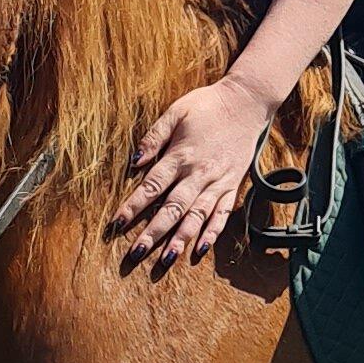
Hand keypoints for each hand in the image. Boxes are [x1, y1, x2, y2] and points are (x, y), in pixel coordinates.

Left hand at [114, 73, 269, 272]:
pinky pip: (222, 215)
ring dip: (180, 240)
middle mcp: (199, 174)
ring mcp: (218, 183)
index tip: (116, 224)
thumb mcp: (176, 111)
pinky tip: (200, 250)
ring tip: (165, 260)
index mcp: (181, 155)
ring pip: (197, 217)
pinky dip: (212, 234)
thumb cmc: (207, 105)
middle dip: (153, 233)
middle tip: (135, 253)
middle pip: (172, 209)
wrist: (247, 102)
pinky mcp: (232, 186)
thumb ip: (154, 136)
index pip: (152, 186)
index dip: (133, 206)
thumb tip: (134, 161)